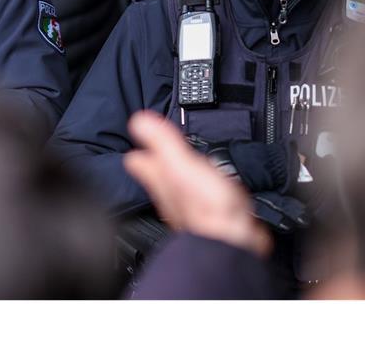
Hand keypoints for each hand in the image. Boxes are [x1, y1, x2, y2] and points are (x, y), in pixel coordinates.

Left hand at [124, 111, 271, 257]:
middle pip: (160, 179)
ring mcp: (192, 210)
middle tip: (152, 159)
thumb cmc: (207, 208)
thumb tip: (138, 121)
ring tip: (181, 172)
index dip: (138, 155)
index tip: (133, 152)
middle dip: (157, 168)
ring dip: (180, 180)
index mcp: (163, 180)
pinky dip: (205, 194)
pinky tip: (211, 194)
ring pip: (182, 190)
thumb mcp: (183, 165)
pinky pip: (205, 200)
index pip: (142, 164)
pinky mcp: (214, 219)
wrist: (231, 243)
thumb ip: (163, 142)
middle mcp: (173, 197)